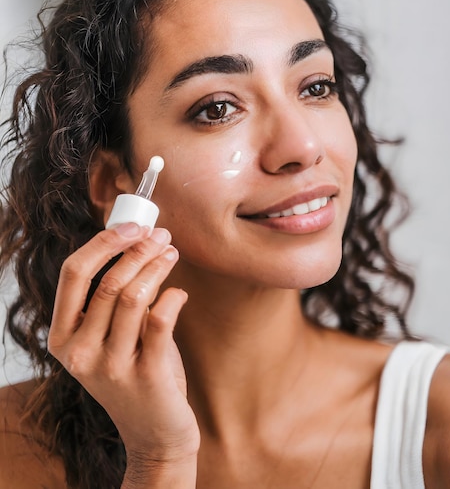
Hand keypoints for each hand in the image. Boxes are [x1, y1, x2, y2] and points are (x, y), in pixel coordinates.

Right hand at [48, 223, 199, 466]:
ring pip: (134, 296)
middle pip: (108, 282)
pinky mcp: (147, 375)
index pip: (73, 274)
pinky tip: (180, 291)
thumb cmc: (133, 372)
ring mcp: (112, 367)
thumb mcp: (108, 337)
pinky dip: (173, 296)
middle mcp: (80, 353)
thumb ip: (112, 297)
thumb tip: (136, 239)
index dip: (104, 242)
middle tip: (162, 235)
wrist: (154, 432)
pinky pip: (161, 320)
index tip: (132, 225)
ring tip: (172, 253)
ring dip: (158, 266)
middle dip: (139, 250)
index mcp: (62, 337)